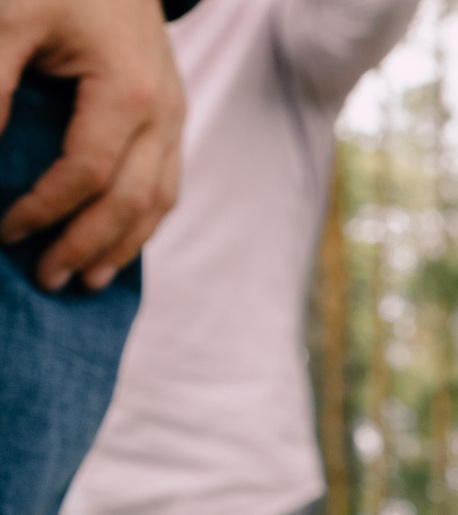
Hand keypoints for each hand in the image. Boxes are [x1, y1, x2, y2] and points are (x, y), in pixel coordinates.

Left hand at [0, 0, 184, 290]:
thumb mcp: (10, 20)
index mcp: (128, 93)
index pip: (89, 174)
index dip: (46, 210)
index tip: (4, 231)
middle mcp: (163, 114)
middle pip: (132, 202)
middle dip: (87, 246)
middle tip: (46, 278)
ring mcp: (174, 119)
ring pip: (159, 201)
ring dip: (123, 247)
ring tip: (87, 278)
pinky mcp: (172, 118)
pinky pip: (166, 184)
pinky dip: (142, 221)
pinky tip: (117, 241)